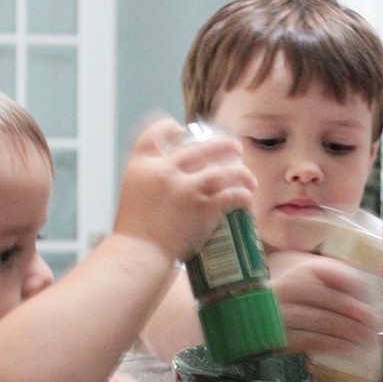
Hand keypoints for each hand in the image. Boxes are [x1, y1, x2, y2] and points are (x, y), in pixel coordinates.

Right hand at [113, 116, 256, 261]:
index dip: (168, 127)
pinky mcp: (202, 208)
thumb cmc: (135, 230)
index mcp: (142, 165)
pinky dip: (243, 195)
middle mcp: (164, 172)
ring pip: (222, 171)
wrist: (139, 254)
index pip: (154, 133)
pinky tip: (247, 198)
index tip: (180, 131)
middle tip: (235, 149)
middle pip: (199, 148)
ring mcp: (186, 189)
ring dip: (241, 172)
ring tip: (249, 177)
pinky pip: (231, 195)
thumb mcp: (133, 193)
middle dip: (222, 145)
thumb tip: (174, 173)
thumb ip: (150, 179)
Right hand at [267, 250, 379, 357]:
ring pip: (324, 321)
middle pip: (330, 299)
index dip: (354, 284)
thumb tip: (358, 283)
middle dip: (358, 313)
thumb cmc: (272, 292)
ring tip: (368, 339)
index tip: (369, 295)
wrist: (238, 314)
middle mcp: (284, 286)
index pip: (330, 270)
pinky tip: (350, 350)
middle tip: (375, 323)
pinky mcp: (277, 336)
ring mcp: (278, 312)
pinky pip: (312, 341)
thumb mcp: (290, 270)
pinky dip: (335, 346)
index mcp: (291, 265)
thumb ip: (318, 272)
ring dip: (350, 332)